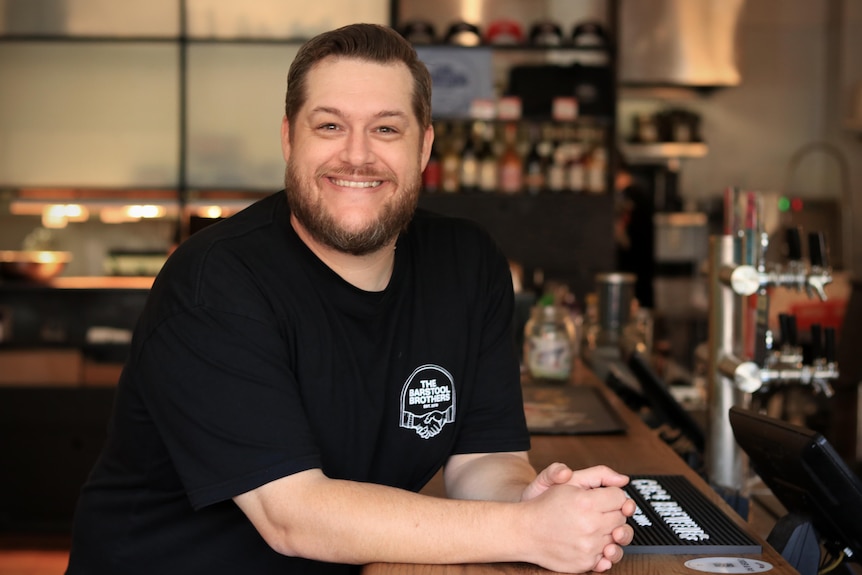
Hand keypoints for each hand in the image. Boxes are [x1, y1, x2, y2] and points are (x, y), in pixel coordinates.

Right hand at [520, 464, 634, 572]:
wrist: (524, 531)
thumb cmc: (544, 504)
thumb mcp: (568, 480)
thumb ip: (599, 474)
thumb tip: (623, 479)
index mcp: (586, 502)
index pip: (620, 498)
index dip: (612, 496)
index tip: (603, 497)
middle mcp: (590, 526)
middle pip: (621, 518)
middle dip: (612, 513)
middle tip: (596, 511)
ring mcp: (589, 547)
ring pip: (617, 539)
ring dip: (609, 532)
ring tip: (595, 526)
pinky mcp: (586, 563)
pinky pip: (607, 557)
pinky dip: (602, 550)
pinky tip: (592, 541)